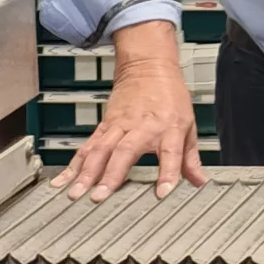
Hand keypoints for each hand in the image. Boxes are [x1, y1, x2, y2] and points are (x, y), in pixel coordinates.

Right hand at [48, 22, 207, 201]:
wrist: (149, 66)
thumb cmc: (170, 96)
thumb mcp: (189, 125)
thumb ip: (191, 158)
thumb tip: (200, 182)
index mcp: (169, 128)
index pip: (171, 153)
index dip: (167, 173)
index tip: (162, 193)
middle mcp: (142, 127)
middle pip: (125, 152)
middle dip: (111, 175)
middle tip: (100, 197)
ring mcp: (120, 126)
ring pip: (101, 150)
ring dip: (87, 173)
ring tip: (76, 193)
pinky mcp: (105, 125)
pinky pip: (88, 146)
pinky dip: (74, 164)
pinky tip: (63, 180)